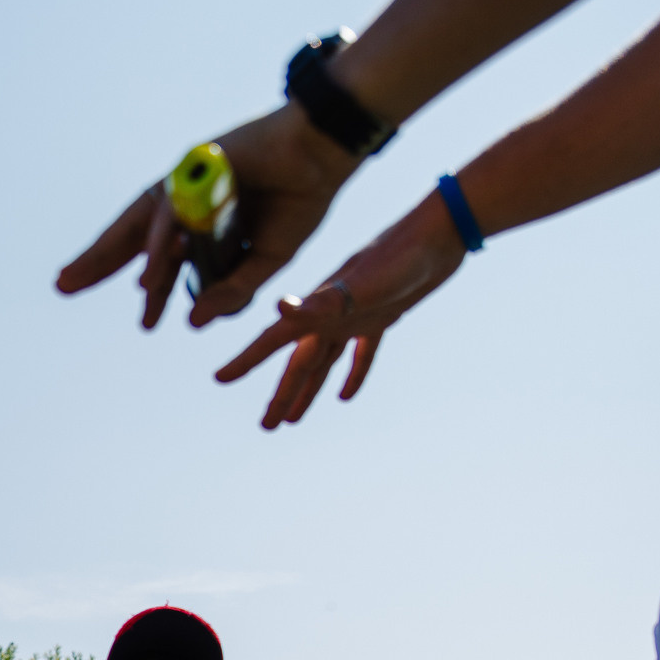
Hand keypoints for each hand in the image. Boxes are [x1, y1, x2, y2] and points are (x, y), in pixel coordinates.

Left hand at [58, 105, 355, 330]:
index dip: (150, 288)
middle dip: (98, 261)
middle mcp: (187, 203)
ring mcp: (189, 183)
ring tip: (112, 291)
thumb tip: (195, 322)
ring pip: (147, 224)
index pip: (161, 258)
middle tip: (62, 286)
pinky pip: (173, 207)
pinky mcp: (197, 166)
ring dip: (128, 258)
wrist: (326, 156)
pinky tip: (153, 271)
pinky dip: (162, 241)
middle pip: (133, 236)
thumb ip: (232, 290)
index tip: (146, 323)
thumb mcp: (265, 260)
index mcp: (202, 226)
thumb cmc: (299, 201)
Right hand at [213, 187, 469, 428]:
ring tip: (293, 418)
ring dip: (309, 389)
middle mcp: (329, 314)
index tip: (220, 378)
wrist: (439, 233)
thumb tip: (279, 307)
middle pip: (299, 363)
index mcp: (317, 310)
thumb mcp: (358, 285)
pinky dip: (353, 373)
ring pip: (324, 362)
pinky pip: (362, 352)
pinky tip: (345, 395)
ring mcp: (355, 316)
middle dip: (281, 393)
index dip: (246, 361)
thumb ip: (319, 302)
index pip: (273, 341)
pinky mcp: (382, 315)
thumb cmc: (398, 258)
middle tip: (267, 426)